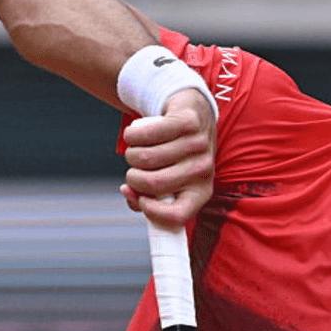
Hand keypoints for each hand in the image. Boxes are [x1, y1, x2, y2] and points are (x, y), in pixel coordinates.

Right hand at [120, 90, 215, 229]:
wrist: (191, 115)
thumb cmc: (175, 156)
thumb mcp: (167, 180)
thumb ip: (144, 196)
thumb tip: (127, 192)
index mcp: (201, 192)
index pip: (177, 215)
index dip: (150, 211)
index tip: (140, 200)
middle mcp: (203, 169)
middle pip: (154, 184)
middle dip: (133, 178)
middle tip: (134, 170)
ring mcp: (198, 144)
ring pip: (145, 158)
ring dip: (131, 155)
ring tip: (137, 150)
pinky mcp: (188, 121)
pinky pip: (146, 134)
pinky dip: (132, 135)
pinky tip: (135, 135)